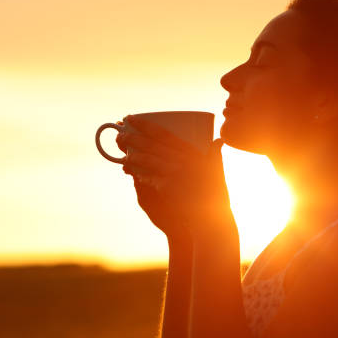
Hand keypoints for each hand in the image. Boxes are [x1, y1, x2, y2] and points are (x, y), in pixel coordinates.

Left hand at [116, 115, 236, 241]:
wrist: (211, 218)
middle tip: (119, 133)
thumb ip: (214, 155)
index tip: (131, 118)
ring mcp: (173, 173)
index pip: (163, 134)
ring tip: (122, 152)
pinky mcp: (166, 188)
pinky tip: (131, 171)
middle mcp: (181, 160)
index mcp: (192, 152)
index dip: (145, 125)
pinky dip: (139, 173)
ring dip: (132, 155)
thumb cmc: (216, 195)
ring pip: (146, 160)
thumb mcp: (217, 172)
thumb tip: (218, 140)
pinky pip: (147, 178)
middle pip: (150, 145)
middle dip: (133, 138)